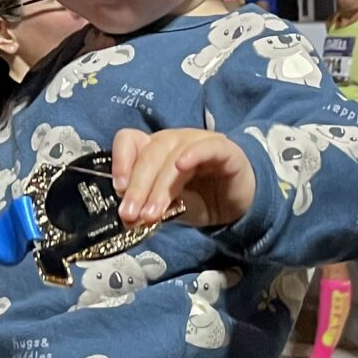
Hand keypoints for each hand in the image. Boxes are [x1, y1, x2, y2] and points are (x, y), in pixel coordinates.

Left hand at [112, 126, 255, 229]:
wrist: (239, 206)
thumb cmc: (200, 200)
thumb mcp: (169, 207)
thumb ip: (151, 207)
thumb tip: (129, 217)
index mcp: (155, 150)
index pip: (130, 141)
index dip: (120, 161)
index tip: (118, 189)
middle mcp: (173, 140)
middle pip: (150, 154)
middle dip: (138, 187)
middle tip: (132, 215)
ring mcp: (198, 141)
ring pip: (173, 155)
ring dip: (160, 187)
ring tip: (153, 214)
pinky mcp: (224, 150)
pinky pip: (206, 147)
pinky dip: (193, 154)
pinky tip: (182, 166)